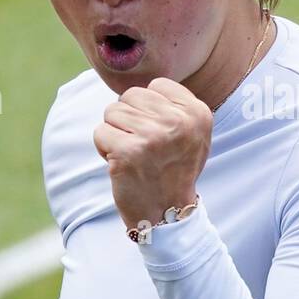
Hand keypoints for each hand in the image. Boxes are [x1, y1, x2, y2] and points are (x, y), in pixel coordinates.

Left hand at [93, 77, 211, 230]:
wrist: (167, 213)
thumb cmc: (174, 169)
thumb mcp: (192, 133)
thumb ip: (176, 105)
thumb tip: (145, 85)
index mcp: (198, 113)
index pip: (156, 85)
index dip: (149, 109)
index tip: (160, 134)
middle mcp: (179, 122)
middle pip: (131, 96)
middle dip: (129, 119)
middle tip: (144, 147)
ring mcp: (153, 136)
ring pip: (112, 112)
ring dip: (116, 133)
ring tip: (134, 154)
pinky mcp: (129, 152)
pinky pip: (100, 132)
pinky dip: (104, 148)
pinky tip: (123, 164)